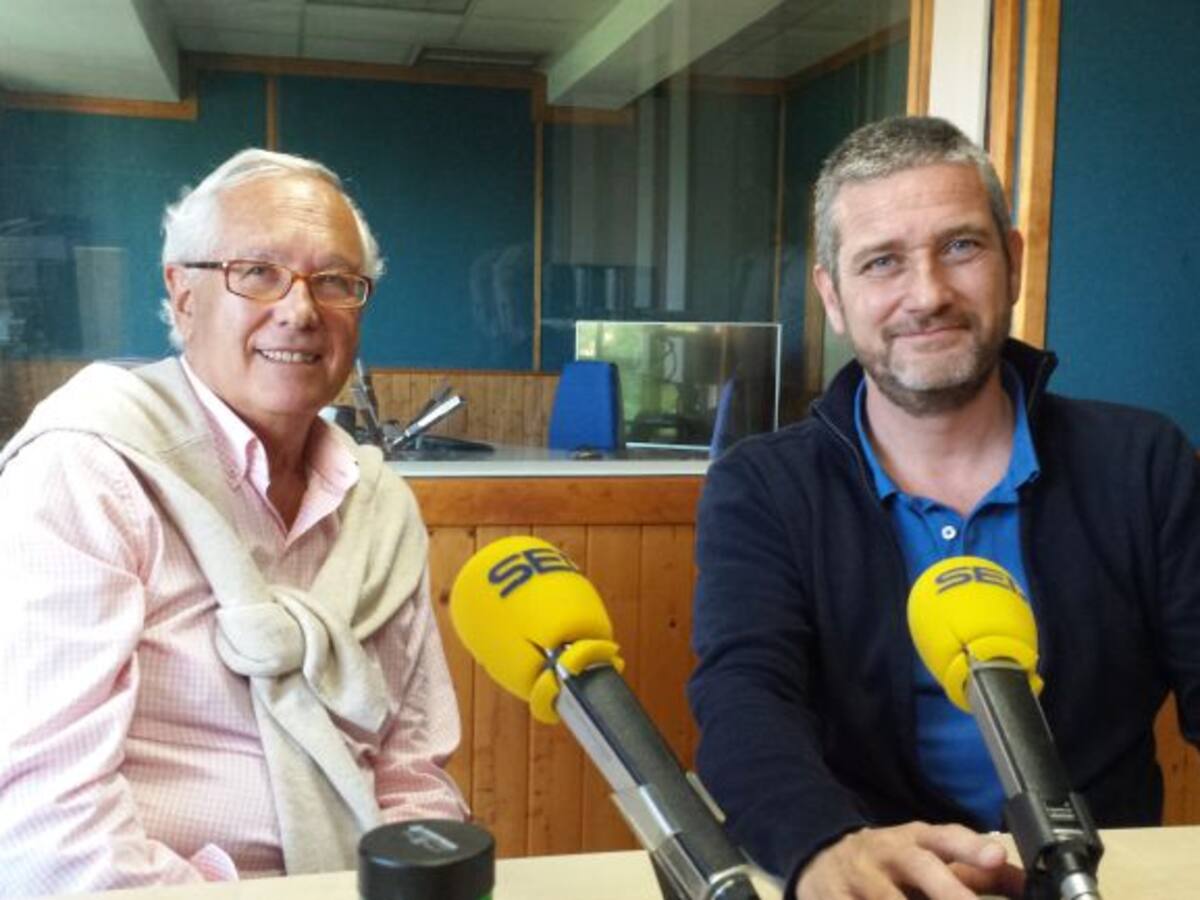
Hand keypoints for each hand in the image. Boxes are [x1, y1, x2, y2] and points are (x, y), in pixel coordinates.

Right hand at [795, 822, 1024, 898]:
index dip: (971, 847)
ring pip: (886, 898)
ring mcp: (859, 876)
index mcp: (916, 841)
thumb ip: (977, 871)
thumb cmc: (891, 864)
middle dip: (948, 892)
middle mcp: (889, 853)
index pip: (947, 838)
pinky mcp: (831, 896)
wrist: (824, 859)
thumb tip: (1030, 885)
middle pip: (921, 867)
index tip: (997, 856)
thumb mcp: (929, 858)